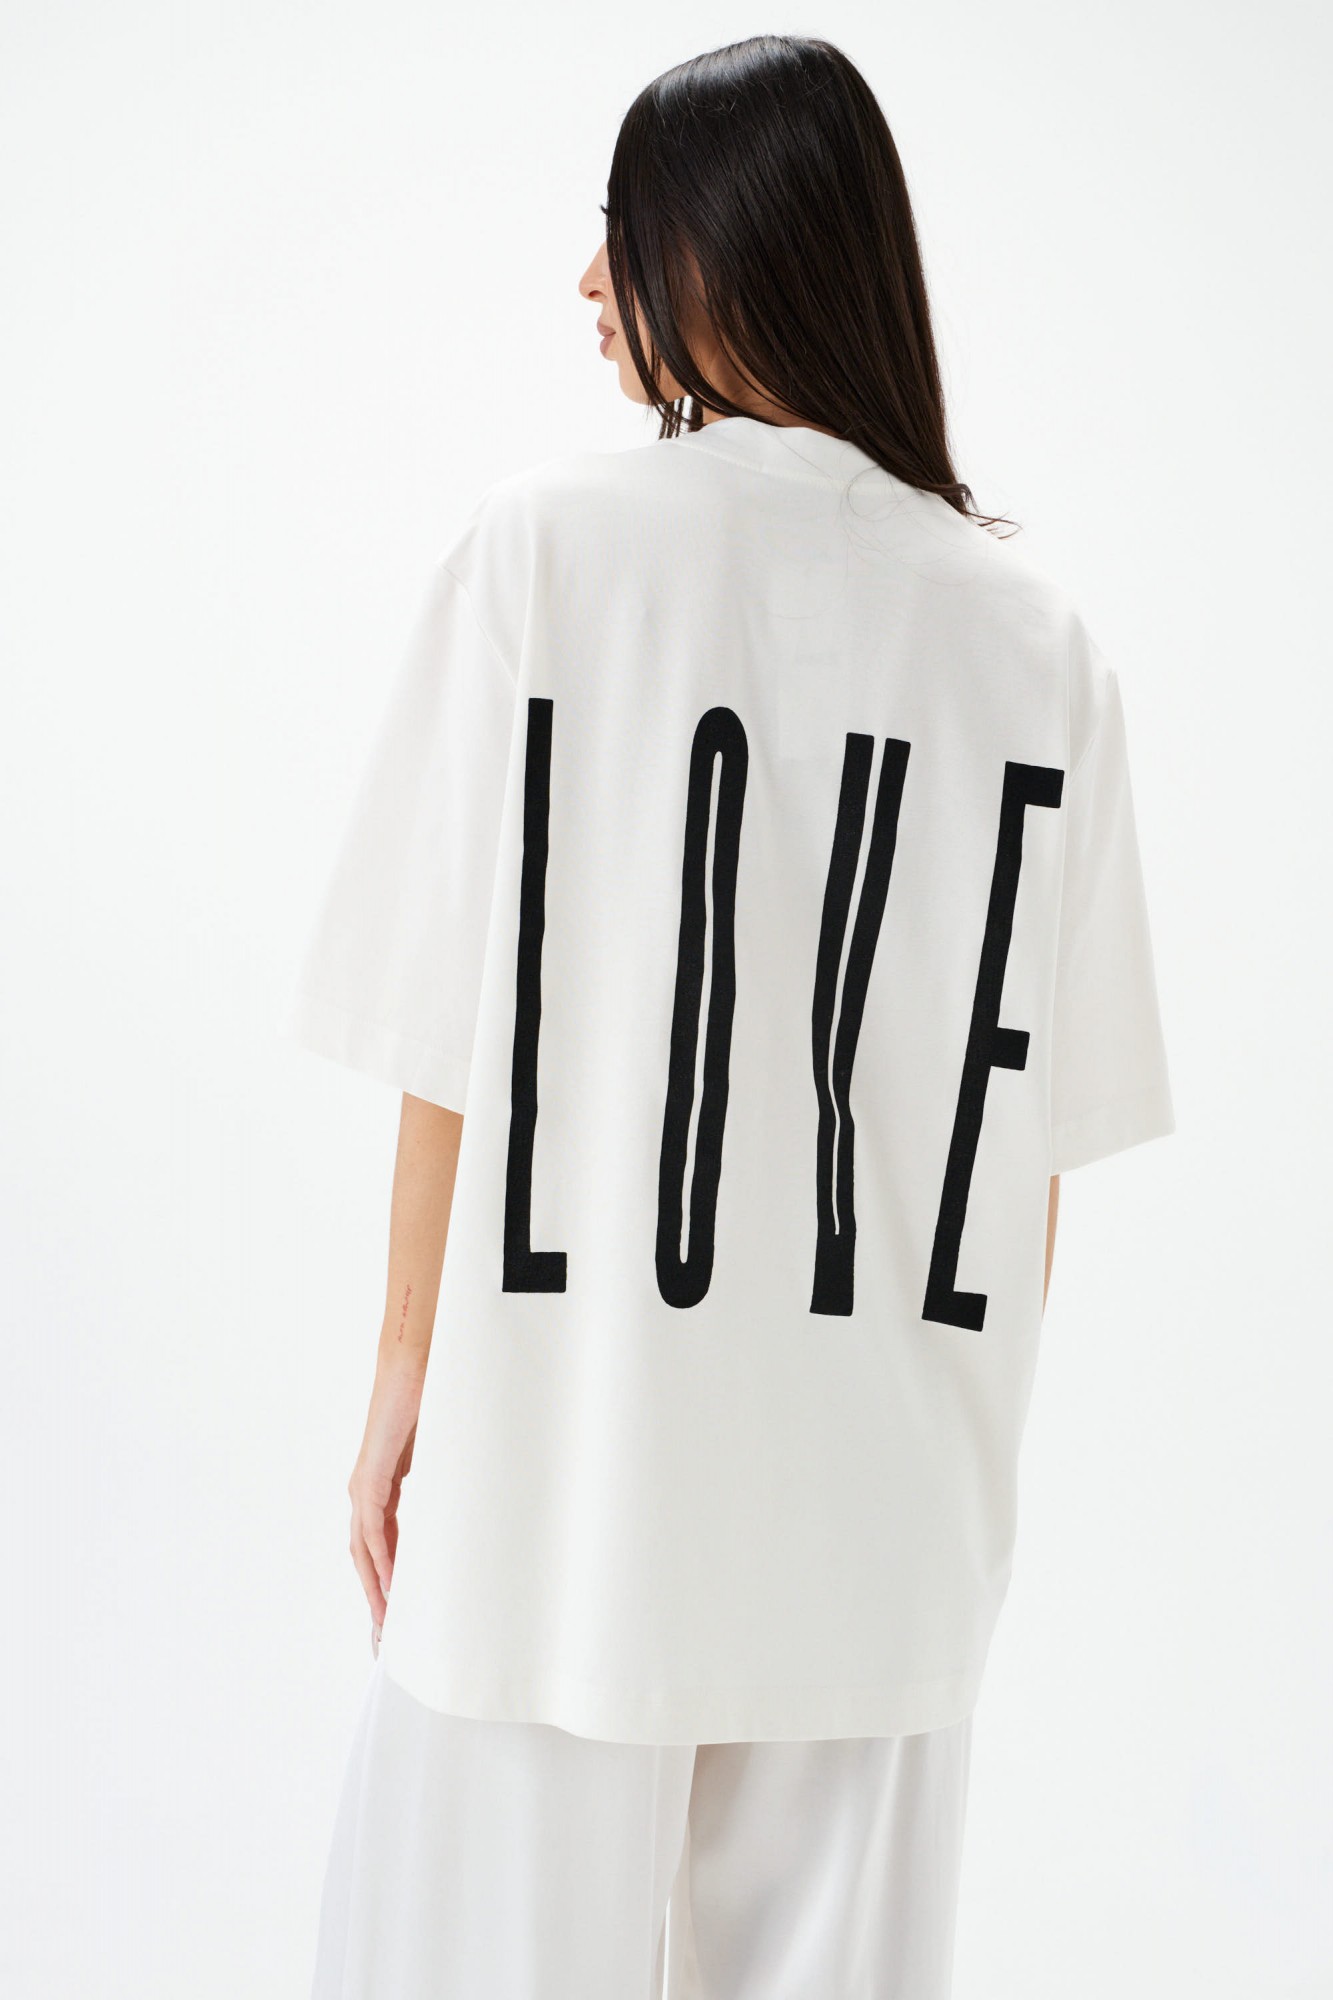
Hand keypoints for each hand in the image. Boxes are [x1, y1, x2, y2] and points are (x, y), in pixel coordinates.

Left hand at [348, 1359, 423, 1630]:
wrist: (417, 1364)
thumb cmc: (432, 1399)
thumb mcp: (444, 1456)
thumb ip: (447, 1485)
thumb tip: (474, 1505)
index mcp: (383, 1485)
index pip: (383, 1545)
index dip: (389, 1581)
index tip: (398, 1614)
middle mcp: (367, 1490)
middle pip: (366, 1557)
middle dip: (376, 1599)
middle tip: (386, 1638)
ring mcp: (364, 1484)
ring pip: (364, 1550)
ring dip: (374, 1589)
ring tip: (386, 1624)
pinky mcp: (368, 1477)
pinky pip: (373, 1530)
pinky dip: (380, 1560)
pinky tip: (389, 1585)